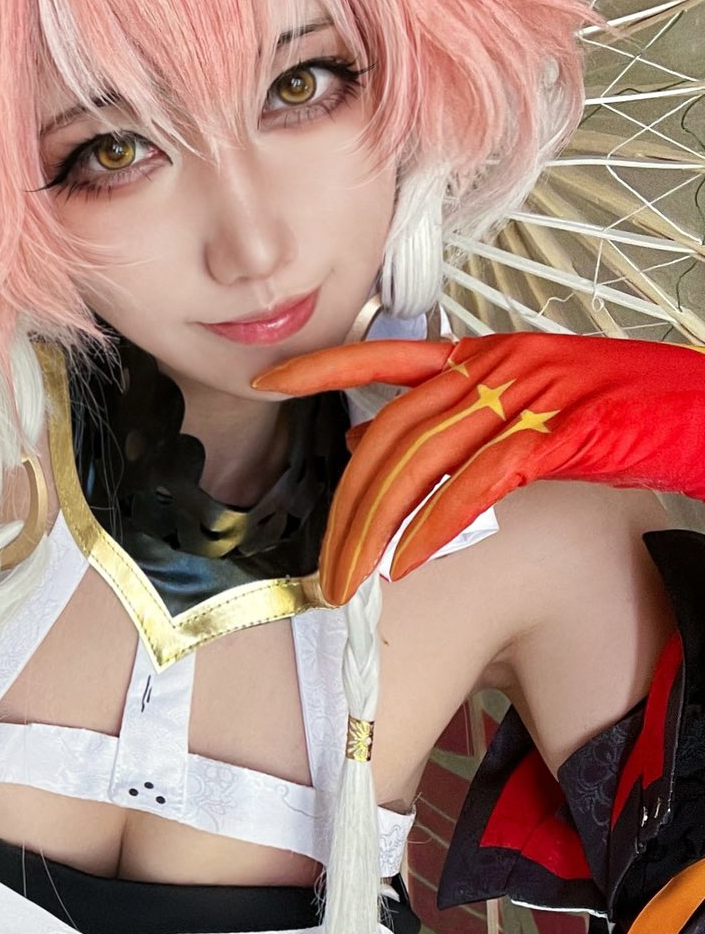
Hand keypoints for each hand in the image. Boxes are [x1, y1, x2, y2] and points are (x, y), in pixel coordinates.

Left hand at [251, 333, 704, 604]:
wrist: (696, 408)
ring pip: (420, 463)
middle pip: (389, 435)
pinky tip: (407, 562)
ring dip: (375, 529)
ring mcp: (524, 396)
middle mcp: (493, 367)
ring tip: (350, 579)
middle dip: (345, 507)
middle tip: (323, 568)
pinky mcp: (557, 433)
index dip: (324, 367)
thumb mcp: (518, 408)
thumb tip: (363, 442)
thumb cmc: (614, 412)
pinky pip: (475, 485)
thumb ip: (443, 422)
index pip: (385, 355)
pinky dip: (435, 527)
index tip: (270, 381)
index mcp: (480, 354)